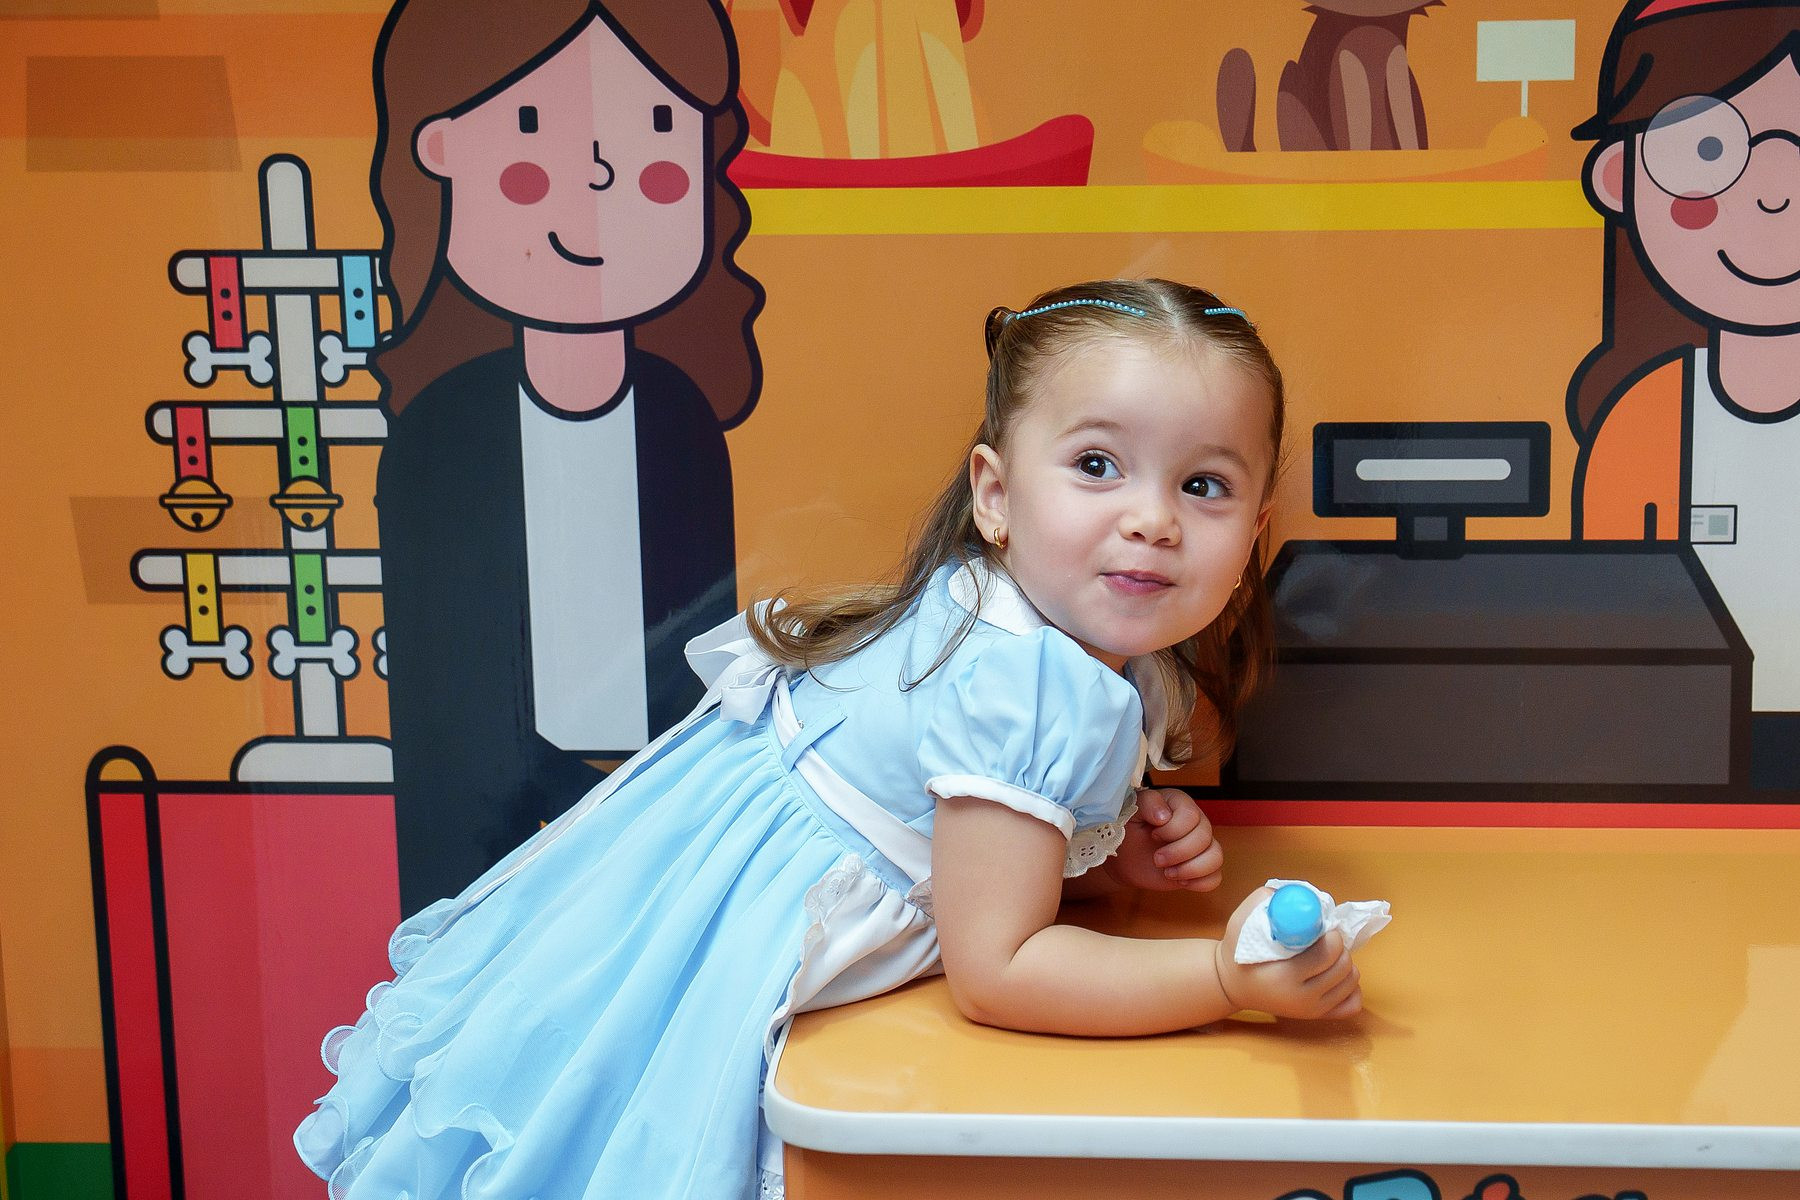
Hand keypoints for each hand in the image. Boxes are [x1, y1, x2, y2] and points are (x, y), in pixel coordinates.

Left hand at [1104, 787, 1222, 891]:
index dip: (1172, 830)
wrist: (1125, 856)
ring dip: (1190, 869)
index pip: (1191, 816)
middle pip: (1204, 838)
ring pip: (1216, 857)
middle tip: (1156, 859)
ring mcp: (1201, 846)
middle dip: (1178, 853)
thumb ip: (1147, 803)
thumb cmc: (1129, 829)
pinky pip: (1215, 878)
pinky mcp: (1201, 868)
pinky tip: (1179, 881)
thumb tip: (1164, 816)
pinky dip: (1198, 883)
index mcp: (1180, 804)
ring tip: (1168, 873)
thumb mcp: (1132, 811)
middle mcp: (1196, 823)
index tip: (1152, 835)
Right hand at [1213, 888, 1361, 1019]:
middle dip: (1339, 947)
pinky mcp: (1319, 1017)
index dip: (1332, 935)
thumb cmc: (1238, 951)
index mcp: (1284, 975)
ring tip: (1326, 956)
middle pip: (1344, 967)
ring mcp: (1312, 1010)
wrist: (1232, 985)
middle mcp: (1301, 998)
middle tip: (1325, 939)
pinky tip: (1332, 975)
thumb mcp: (1241, 920)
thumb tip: (1298, 894)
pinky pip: (1353, 1003)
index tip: (1323, 928)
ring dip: (1345, 963)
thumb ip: (1265, 901)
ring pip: (1352, 982)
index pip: (1328, 954)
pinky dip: (1349, 986)